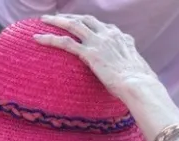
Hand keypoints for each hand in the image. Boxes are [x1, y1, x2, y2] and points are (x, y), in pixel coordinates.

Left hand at [35, 14, 178, 140]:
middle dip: (71, 17)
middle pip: (86, 19)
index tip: (80, 25)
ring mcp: (99, 42)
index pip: (103, 26)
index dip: (89, 24)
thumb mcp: (136, 70)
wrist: (139, 85)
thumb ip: (129, 67)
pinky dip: (50, 39)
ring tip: (44, 20)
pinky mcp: (90, 53)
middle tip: (57, 18)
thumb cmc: (140, 85)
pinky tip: (37, 38)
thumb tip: (134, 77)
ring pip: (73, 25)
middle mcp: (110, 35)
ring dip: (57, 21)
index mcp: (122, 38)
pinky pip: (65, 42)